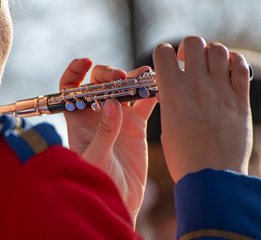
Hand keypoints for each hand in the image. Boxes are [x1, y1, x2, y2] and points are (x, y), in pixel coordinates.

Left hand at [59, 58, 156, 223]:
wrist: (119, 201)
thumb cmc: (98, 182)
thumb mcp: (96, 157)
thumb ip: (104, 132)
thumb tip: (110, 104)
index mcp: (78, 120)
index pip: (70, 88)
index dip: (75, 72)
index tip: (86, 62)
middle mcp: (97, 115)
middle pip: (99, 83)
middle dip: (109, 74)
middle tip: (121, 78)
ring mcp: (118, 119)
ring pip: (123, 89)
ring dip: (132, 79)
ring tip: (144, 75)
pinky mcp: (136, 126)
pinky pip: (144, 103)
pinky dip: (151, 93)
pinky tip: (158, 86)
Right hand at [153, 36, 252, 181]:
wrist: (212, 177)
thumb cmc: (184, 156)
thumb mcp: (167, 126)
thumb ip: (170, 102)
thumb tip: (172, 88)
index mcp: (173, 93)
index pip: (163, 53)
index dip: (163, 53)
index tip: (167, 62)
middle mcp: (196, 85)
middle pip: (193, 43)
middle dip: (188, 47)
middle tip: (188, 61)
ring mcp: (221, 90)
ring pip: (218, 50)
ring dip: (210, 53)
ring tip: (208, 66)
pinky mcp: (240, 99)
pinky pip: (241, 66)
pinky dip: (233, 62)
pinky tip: (227, 72)